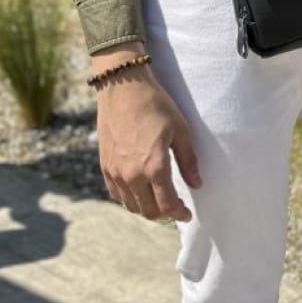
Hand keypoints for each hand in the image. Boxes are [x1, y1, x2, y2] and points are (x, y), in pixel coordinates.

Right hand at [96, 67, 200, 222]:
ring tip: (158, 201)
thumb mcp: (180, 130)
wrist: (123, 88)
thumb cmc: (156, 105)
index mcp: (154, 167)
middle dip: (164, 214)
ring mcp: (116, 173)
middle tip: (175, 208)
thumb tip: (197, 184)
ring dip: (146, 209)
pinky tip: (139, 192)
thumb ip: (188, 161)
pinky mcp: (105, 167)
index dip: (179, 213)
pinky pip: (117, 194)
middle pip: (149, 210)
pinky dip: (129, 199)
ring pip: (131, 206)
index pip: (168, 204)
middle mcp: (132, 175)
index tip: (187, 214)